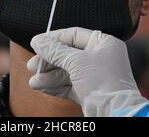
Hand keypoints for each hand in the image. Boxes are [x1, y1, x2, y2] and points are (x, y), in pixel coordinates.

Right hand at [27, 27, 148, 116]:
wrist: (116, 113)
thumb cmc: (104, 83)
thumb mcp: (76, 62)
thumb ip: (55, 51)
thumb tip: (38, 41)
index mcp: (103, 43)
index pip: (74, 35)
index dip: (54, 39)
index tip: (37, 43)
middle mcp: (100, 57)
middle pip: (67, 54)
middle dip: (48, 61)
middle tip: (33, 65)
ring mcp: (95, 75)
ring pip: (66, 71)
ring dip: (49, 76)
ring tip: (34, 82)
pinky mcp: (90, 91)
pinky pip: (69, 85)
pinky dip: (55, 86)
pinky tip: (42, 87)